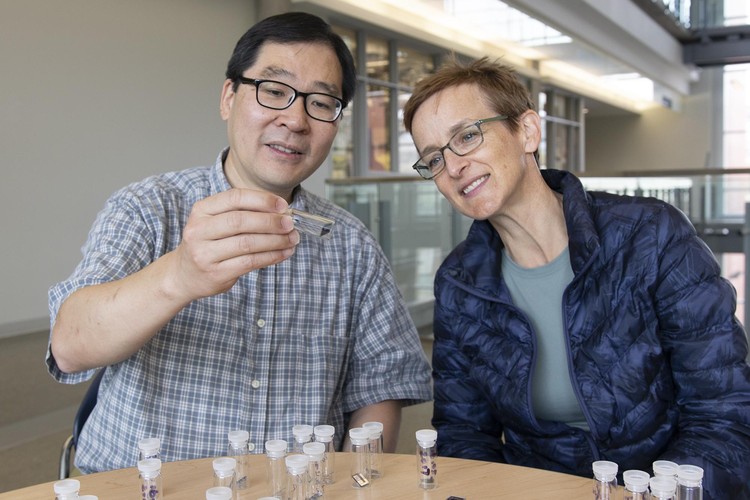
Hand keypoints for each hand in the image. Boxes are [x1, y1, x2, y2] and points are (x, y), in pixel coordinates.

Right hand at [168, 188, 298, 300]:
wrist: (184, 274)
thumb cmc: (209, 244)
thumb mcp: (215, 222)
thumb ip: (242, 213)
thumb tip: (282, 212)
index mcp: (201, 210)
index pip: (235, 198)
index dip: (262, 200)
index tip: (283, 205)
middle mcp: (199, 230)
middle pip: (240, 221)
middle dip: (271, 221)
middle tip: (290, 224)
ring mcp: (205, 253)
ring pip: (247, 243)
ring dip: (275, 241)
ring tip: (292, 239)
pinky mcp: (216, 273)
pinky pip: (249, 262)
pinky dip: (271, 257)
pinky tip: (284, 253)